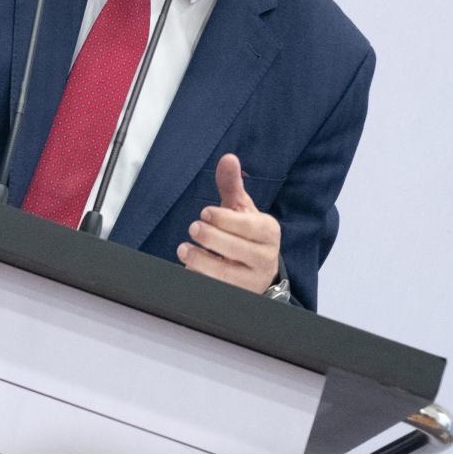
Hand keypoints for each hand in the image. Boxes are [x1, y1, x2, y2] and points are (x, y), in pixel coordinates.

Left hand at [176, 154, 280, 293]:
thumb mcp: (242, 209)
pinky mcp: (238, 295)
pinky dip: (200, 279)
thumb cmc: (247, 234)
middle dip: (211, 238)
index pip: (249, 226)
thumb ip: (232, 185)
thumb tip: (228, 158)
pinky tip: (188, 268)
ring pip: (226, 273)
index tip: (205, 212)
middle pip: (237, 249)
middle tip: (194, 228)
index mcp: (268, 232)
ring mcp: (252, 280)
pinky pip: (217, 289)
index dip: (225, 219)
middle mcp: (265, 257)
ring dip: (201, 261)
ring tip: (184, 249)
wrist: (259, 271)